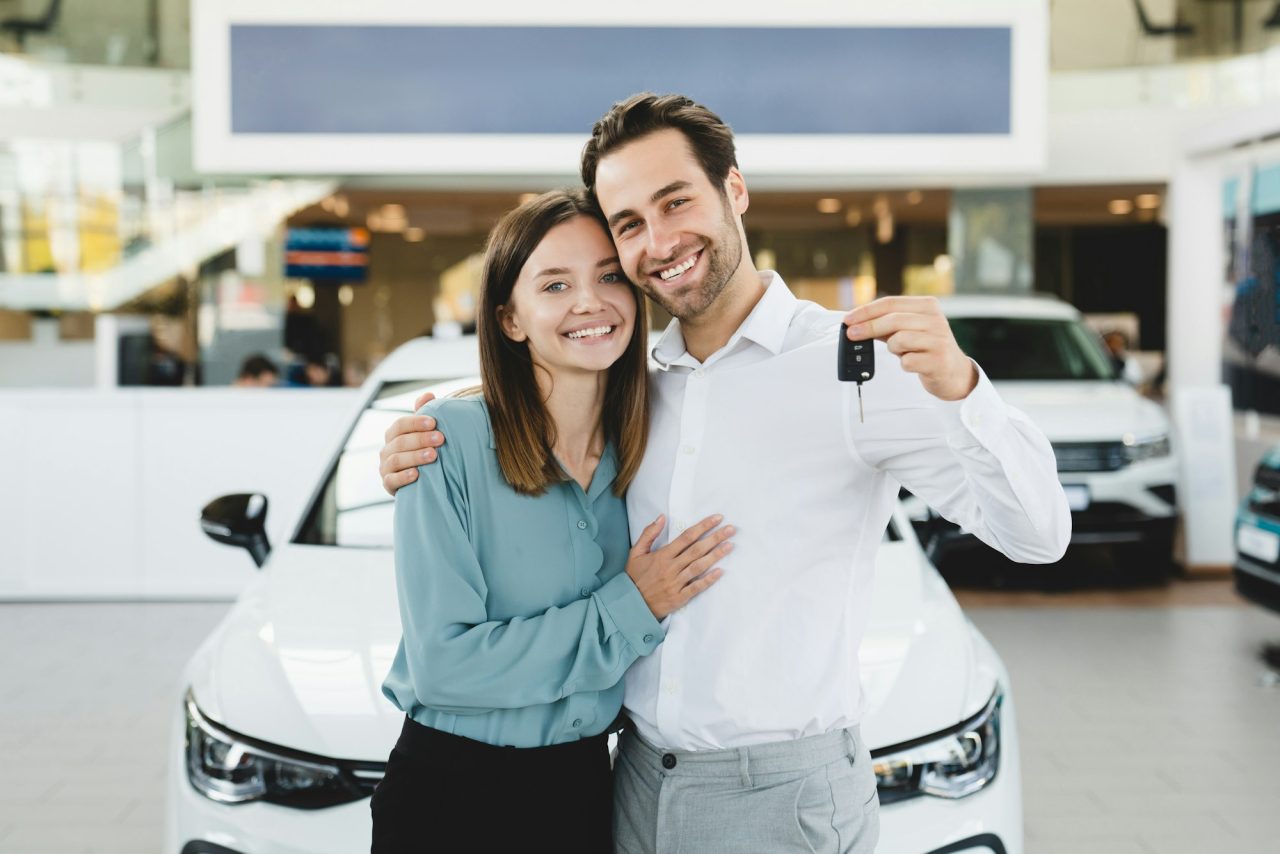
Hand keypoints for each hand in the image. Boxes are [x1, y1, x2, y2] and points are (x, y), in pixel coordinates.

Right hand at [379, 391, 444, 495]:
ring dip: (415, 456)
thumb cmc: (423, 451)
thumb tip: (428, 395)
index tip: (434, 422)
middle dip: (420, 439)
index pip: (400, 424)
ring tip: (433, 455)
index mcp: (394, 435)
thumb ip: (424, 414)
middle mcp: (386, 450)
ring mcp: (385, 468)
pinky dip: (403, 477)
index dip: (416, 422)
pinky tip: (416, 475)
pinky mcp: (388, 485)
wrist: (421, 482)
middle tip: (440, 438)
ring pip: (396, 460)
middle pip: (400, 441)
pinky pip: (391, 480)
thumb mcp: (424, 433)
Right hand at [626, 514, 731, 619]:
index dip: (703, 526)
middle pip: (697, 549)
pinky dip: (708, 580)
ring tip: (730, 546)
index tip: (717, 518)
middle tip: (731, 529)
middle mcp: (670, 567)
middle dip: (715, 538)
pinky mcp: (679, 598)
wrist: (630, 604)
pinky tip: (720, 572)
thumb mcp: (636, 552)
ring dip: (716, 555)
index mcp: (662, 555)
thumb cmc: (634, 577)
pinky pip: (696, 588)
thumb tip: (661, 517)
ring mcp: (675, 583)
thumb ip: (648, 533)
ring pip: (699, 566)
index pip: (686, 537)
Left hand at [843, 296, 976, 400]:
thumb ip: (887, 324)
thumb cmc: (928, 348)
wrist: (955, 372)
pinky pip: (907, 361)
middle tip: (851, 335)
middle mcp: (935, 320)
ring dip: (893, 348)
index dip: (866, 311)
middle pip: (893, 319)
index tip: (848, 319)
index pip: (891, 302)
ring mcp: (938, 340)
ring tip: (903, 352)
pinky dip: (904, 364)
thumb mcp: (910, 329)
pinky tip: (914, 363)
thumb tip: (856, 324)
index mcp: (928, 306)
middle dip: (868, 327)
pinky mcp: (938, 361)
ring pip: (899, 340)